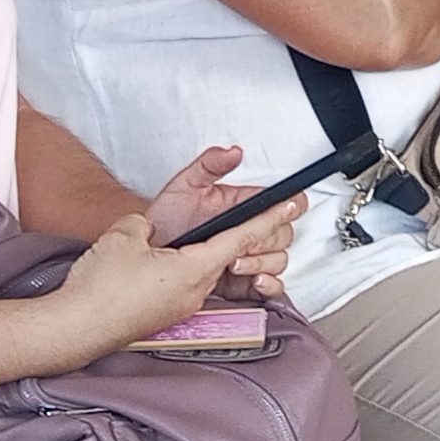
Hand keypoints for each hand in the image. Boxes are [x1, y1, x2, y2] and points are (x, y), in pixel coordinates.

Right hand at [46, 201, 301, 366]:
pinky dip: (179, 272)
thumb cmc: (98, 289)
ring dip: (198, 256)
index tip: (289, 208)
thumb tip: (149, 228)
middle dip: (231, 237)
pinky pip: (183, 288)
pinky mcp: (165, 316)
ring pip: (202, 272)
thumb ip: (145, 223)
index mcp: (193, 270)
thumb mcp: (124, 235)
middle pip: (226, 256)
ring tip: (169, 246)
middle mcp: (194, 292)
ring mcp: (180, 308)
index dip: (267, 219)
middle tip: (225, 218)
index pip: (241, 238)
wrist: (74, 327)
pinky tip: (154, 268)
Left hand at [138, 145, 303, 303]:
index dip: (291, 206)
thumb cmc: (166, 222)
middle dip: (267, 240)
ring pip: (279, 260)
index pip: (285, 202)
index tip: (285, 209)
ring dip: (262, 262)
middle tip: (244, 243)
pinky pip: (270, 287)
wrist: (149, 256)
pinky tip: (254, 281)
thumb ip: (209, 165)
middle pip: (284, 235)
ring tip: (236, 263)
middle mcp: (249, 230)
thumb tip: (233, 153)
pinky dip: (268, 285)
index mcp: (244, 206)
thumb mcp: (184, 186)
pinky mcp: (242, 282)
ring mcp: (248, 256)